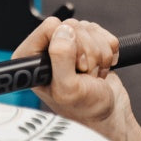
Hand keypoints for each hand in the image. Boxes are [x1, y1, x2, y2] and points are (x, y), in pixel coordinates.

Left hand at [12, 17, 134, 140]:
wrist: (108, 114)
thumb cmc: (86, 108)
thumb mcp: (69, 89)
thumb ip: (61, 59)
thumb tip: (63, 31)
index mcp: (31, 59)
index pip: (50, 27)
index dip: (68, 44)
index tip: (74, 67)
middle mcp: (46, 50)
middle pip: (71, 26)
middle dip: (87, 52)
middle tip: (84, 74)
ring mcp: (67, 46)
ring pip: (87, 28)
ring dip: (98, 54)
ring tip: (92, 75)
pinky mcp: (85, 44)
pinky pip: (101, 32)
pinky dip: (108, 51)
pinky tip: (100, 68)